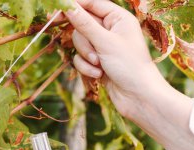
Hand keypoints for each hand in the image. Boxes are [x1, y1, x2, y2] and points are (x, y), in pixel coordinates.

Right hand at [64, 0, 193, 149]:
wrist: (138, 98)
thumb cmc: (129, 66)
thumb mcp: (105, 42)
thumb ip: (84, 24)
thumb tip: (68, 6)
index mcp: (118, 18)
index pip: (91, 4)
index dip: (74, 6)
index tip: (55, 12)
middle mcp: (110, 30)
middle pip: (82, 25)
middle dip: (84, 40)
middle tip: (73, 40)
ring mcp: (103, 47)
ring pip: (80, 43)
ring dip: (86, 56)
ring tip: (99, 65)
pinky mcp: (97, 62)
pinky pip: (81, 59)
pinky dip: (86, 67)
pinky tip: (99, 75)